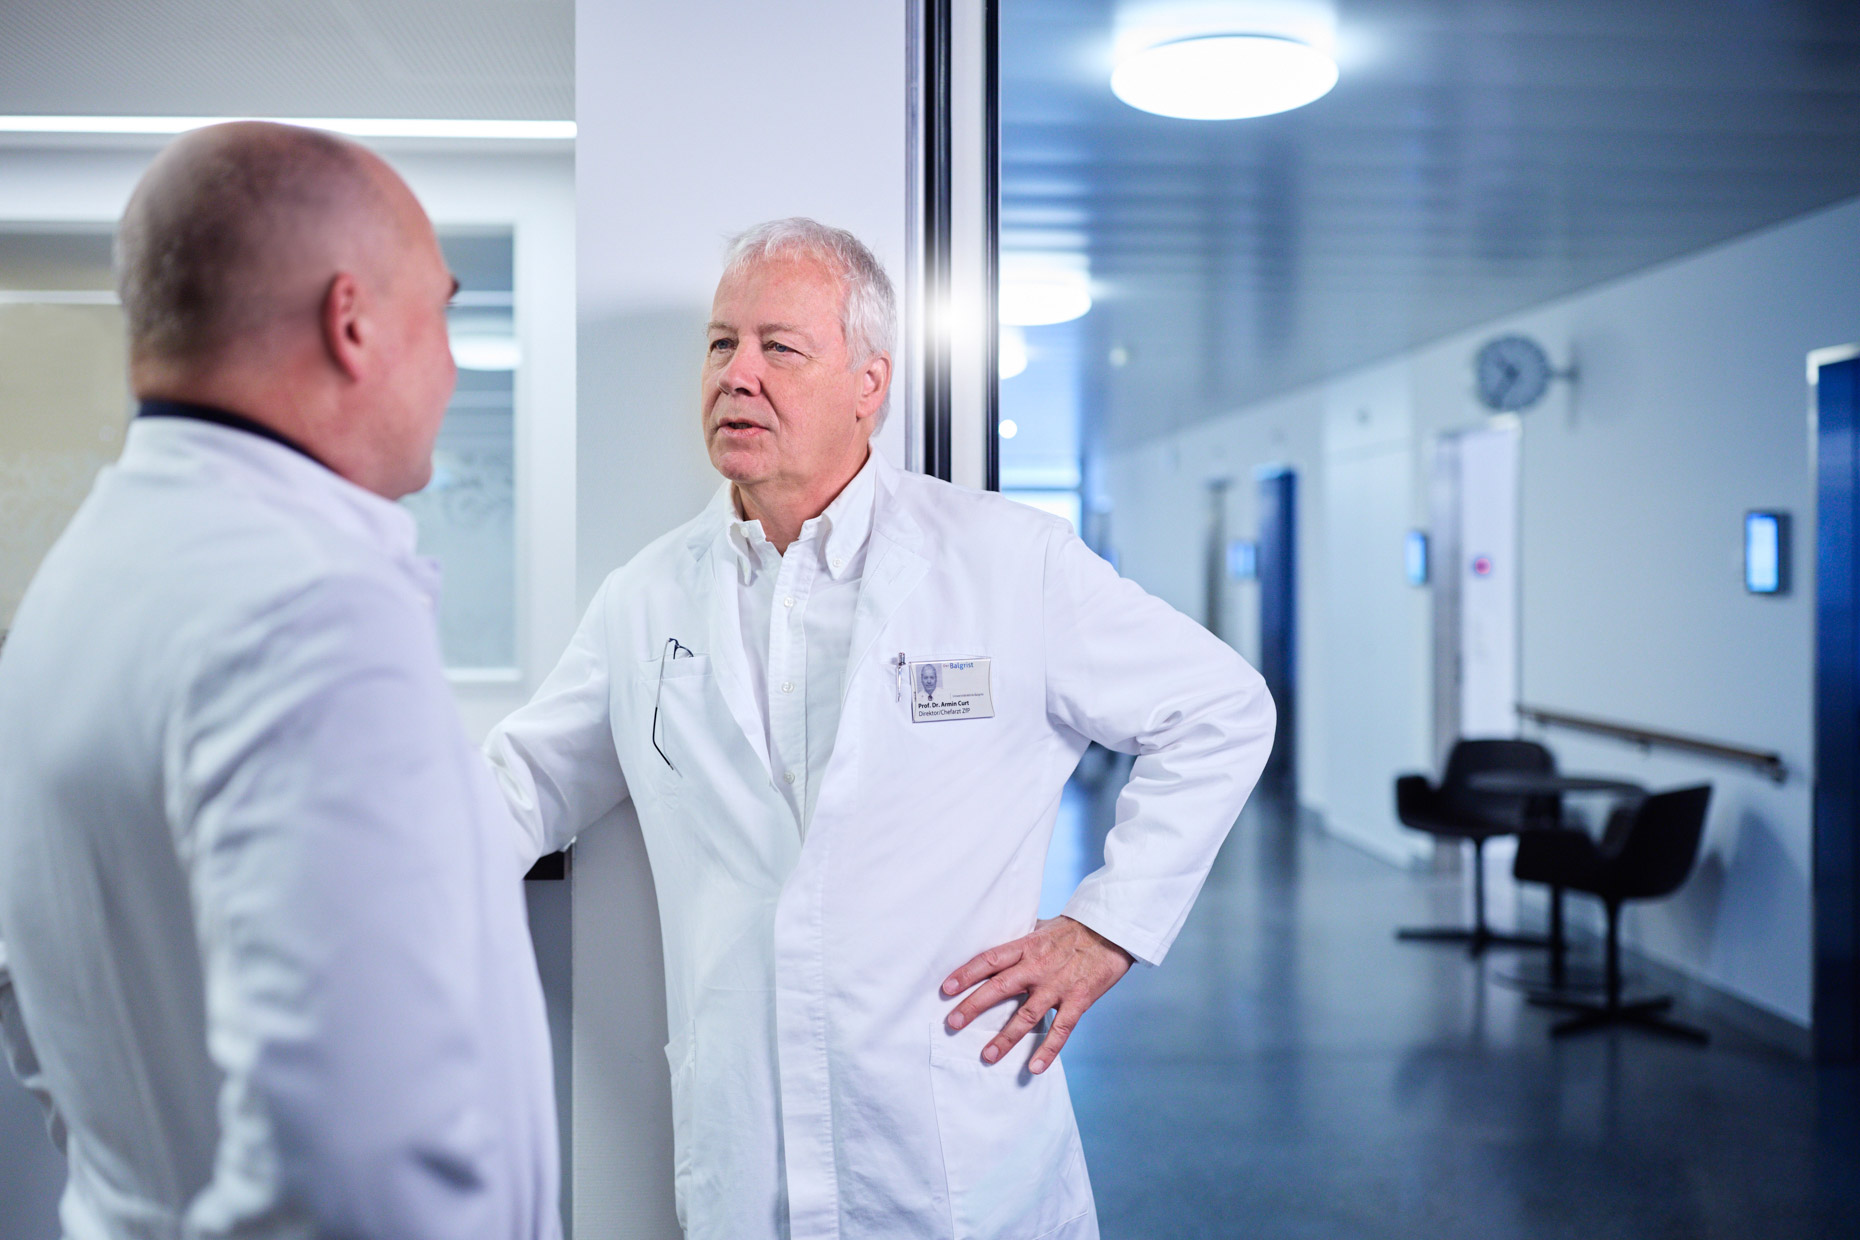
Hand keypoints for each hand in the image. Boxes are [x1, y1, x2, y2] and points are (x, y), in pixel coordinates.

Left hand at [940, 915, 1133, 1074]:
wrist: (1112, 930)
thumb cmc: (1075, 929)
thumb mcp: (1042, 929)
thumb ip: (1021, 942)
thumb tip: (999, 946)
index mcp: (1026, 947)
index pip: (990, 960)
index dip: (966, 973)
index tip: (946, 988)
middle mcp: (1038, 967)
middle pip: (999, 988)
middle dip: (973, 1006)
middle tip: (952, 1023)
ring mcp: (1058, 985)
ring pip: (1026, 1015)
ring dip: (1005, 1038)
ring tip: (987, 1055)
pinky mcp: (1079, 1000)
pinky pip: (1061, 1029)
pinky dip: (1048, 1050)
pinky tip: (1034, 1068)